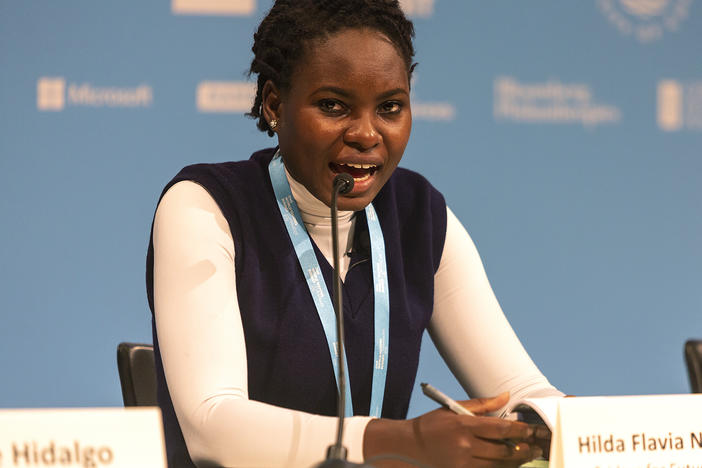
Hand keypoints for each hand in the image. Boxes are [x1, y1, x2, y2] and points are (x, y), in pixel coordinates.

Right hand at [364, 392, 544, 467]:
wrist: (410, 446)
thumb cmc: (433, 425)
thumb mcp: (454, 408)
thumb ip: (483, 404)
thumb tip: (506, 396)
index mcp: (463, 425)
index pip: (499, 428)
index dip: (519, 430)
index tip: (531, 430)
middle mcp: (464, 446)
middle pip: (503, 450)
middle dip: (523, 449)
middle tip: (537, 446)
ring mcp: (462, 463)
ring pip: (498, 464)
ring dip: (516, 461)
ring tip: (528, 454)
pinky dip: (501, 467)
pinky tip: (510, 463)